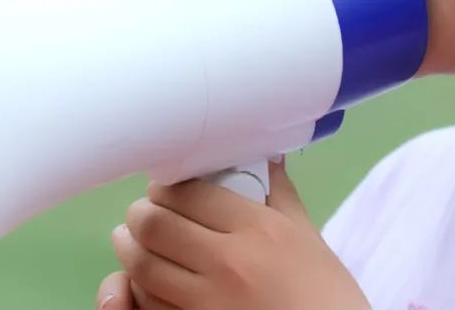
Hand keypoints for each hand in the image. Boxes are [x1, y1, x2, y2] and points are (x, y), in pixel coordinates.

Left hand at [108, 160, 369, 309]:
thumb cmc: (324, 292)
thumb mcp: (307, 238)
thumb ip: (280, 195)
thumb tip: (267, 158)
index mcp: (256, 229)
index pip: (187, 194)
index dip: (165, 187)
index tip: (166, 188)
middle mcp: (225, 262)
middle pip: (154, 225)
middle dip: (141, 214)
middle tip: (144, 213)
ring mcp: (205, 301)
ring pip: (142, 265)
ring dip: (130, 248)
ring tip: (133, 240)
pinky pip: (148, 303)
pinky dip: (138, 287)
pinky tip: (144, 278)